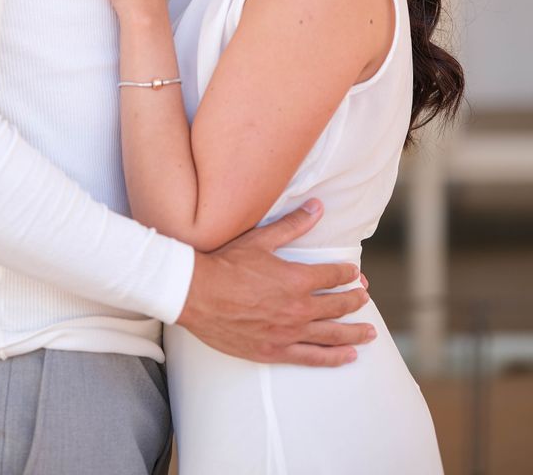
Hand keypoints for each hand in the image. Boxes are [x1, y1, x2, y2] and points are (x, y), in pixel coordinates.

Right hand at [178, 200, 375, 366]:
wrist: (195, 294)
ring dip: (354, 332)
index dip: (347, 274)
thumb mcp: (260, 239)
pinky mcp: (275, 350)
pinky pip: (312, 357)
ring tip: (369, 332)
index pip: (332, 275)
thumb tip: (317, 207)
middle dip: (354, 300)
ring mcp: (288, 332)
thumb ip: (292, 225)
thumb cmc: (225, 264)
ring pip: (331, 334)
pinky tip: (348, 356)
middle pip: (337, 305)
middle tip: (364, 298)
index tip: (355, 275)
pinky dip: (333, 357)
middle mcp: (298, 308)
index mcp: (296, 279)